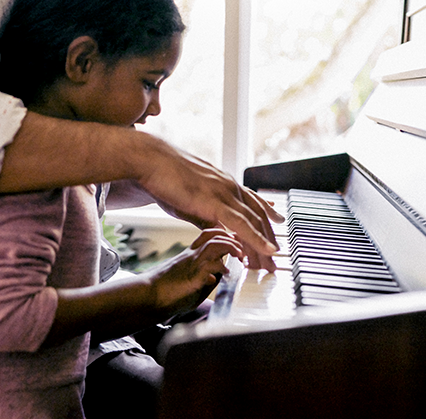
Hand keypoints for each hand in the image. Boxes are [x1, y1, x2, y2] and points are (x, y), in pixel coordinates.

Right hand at [131, 134, 282, 267]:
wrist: (150, 161)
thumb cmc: (165, 178)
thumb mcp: (191, 201)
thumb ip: (206, 215)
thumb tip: (215, 229)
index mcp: (224, 184)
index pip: (252, 206)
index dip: (264, 224)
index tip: (271, 239)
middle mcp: (230, 187)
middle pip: (258, 216)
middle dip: (268, 239)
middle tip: (275, 260)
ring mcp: (225, 193)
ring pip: (254, 222)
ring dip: (265, 244)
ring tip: (272, 263)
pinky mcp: (216, 201)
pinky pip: (243, 223)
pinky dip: (257, 238)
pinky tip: (266, 250)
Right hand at [143, 229, 241, 315]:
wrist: (147, 296)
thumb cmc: (167, 291)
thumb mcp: (190, 281)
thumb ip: (204, 277)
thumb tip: (217, 277)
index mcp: (191, 255)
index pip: (210, 235)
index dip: (226, 235)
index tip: (238, 241)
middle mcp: (192, 255)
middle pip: (214, 234)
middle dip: (232, 238)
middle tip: (242, 250)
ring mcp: (192, 264)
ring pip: (214, 244)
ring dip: (230, 247)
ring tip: (239, 256)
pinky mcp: (192, 276)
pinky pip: (210, 266)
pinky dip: (221, 267)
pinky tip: (225, 274)